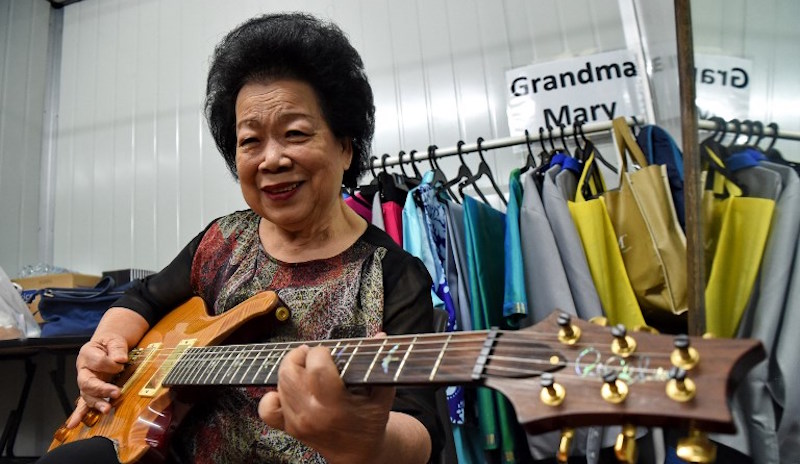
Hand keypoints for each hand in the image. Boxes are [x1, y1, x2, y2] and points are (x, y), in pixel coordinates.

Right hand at [66, 334, 128, 427]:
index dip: (111, 364)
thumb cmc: (110, 343)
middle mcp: (83, 369)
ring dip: (96, 403)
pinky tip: (73, 424)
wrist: (107, 346)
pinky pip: (83, 404)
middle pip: (88, 382)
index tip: (122, 363)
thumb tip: (120, 359)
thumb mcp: (114, 340)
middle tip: (116, 392)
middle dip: (102, 389)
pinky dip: (78, 414)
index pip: (98, 360)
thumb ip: (116, 348)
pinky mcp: (90, 391)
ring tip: (107, 409)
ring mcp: (86, 382)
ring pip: (87, 395)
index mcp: (88, 353)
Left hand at [258, 337, 395, 462]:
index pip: (317, 366)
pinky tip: (289, 390)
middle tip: (315, 356)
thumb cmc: (370, 423)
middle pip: (289, 371)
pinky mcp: (288, 427)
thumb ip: (380, 364)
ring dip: (291, 370)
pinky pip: (267, 408)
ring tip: (307, 369)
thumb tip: (380, 335)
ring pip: (280, 383)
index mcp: (334, 406)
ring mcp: (297, 422)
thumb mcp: (381, 395)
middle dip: (301, 356)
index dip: (321, 351)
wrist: (358, 453)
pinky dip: (273, 394)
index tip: (330, 353)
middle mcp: (311, 414)